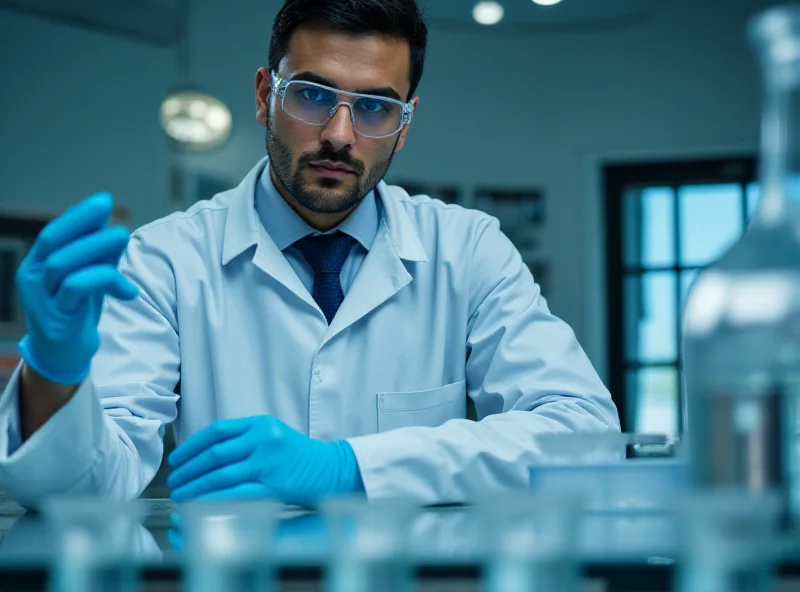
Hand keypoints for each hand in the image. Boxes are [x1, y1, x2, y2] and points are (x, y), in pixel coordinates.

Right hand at [17, 193, 138, 384]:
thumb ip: (97, 256)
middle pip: (52, 243)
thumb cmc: (76, 310)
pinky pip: (76, 290)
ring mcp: (40, 299)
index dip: (77, 215)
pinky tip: (129, 290)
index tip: (103, 200)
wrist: (65, 354)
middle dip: (83, 224)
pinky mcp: (56, 319)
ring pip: (63, 264)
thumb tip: (114, 228)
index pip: (52, 233)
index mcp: (37, 265)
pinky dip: (106, 282)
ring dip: (97, 249)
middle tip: (113, 215)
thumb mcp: (88, 278)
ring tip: (123, 239)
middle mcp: (31, 279)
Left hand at [167, 416, 363, 506]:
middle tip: (173, 482)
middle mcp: (263, 439)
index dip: (191, 446)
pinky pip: (235, 492)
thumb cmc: (297, 455)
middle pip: (214, 454)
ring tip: (181, 495)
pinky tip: (200, 505)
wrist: (330, 469)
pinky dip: (213, 499)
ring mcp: (268, 461)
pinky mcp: (274, 484)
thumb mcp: (272, 436)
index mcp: (261, 423)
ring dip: (195, 486)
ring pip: (220, 474)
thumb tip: (204, 455)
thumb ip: (244, 439)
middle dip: (188, 470)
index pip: (217, 431)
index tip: (176, 459)